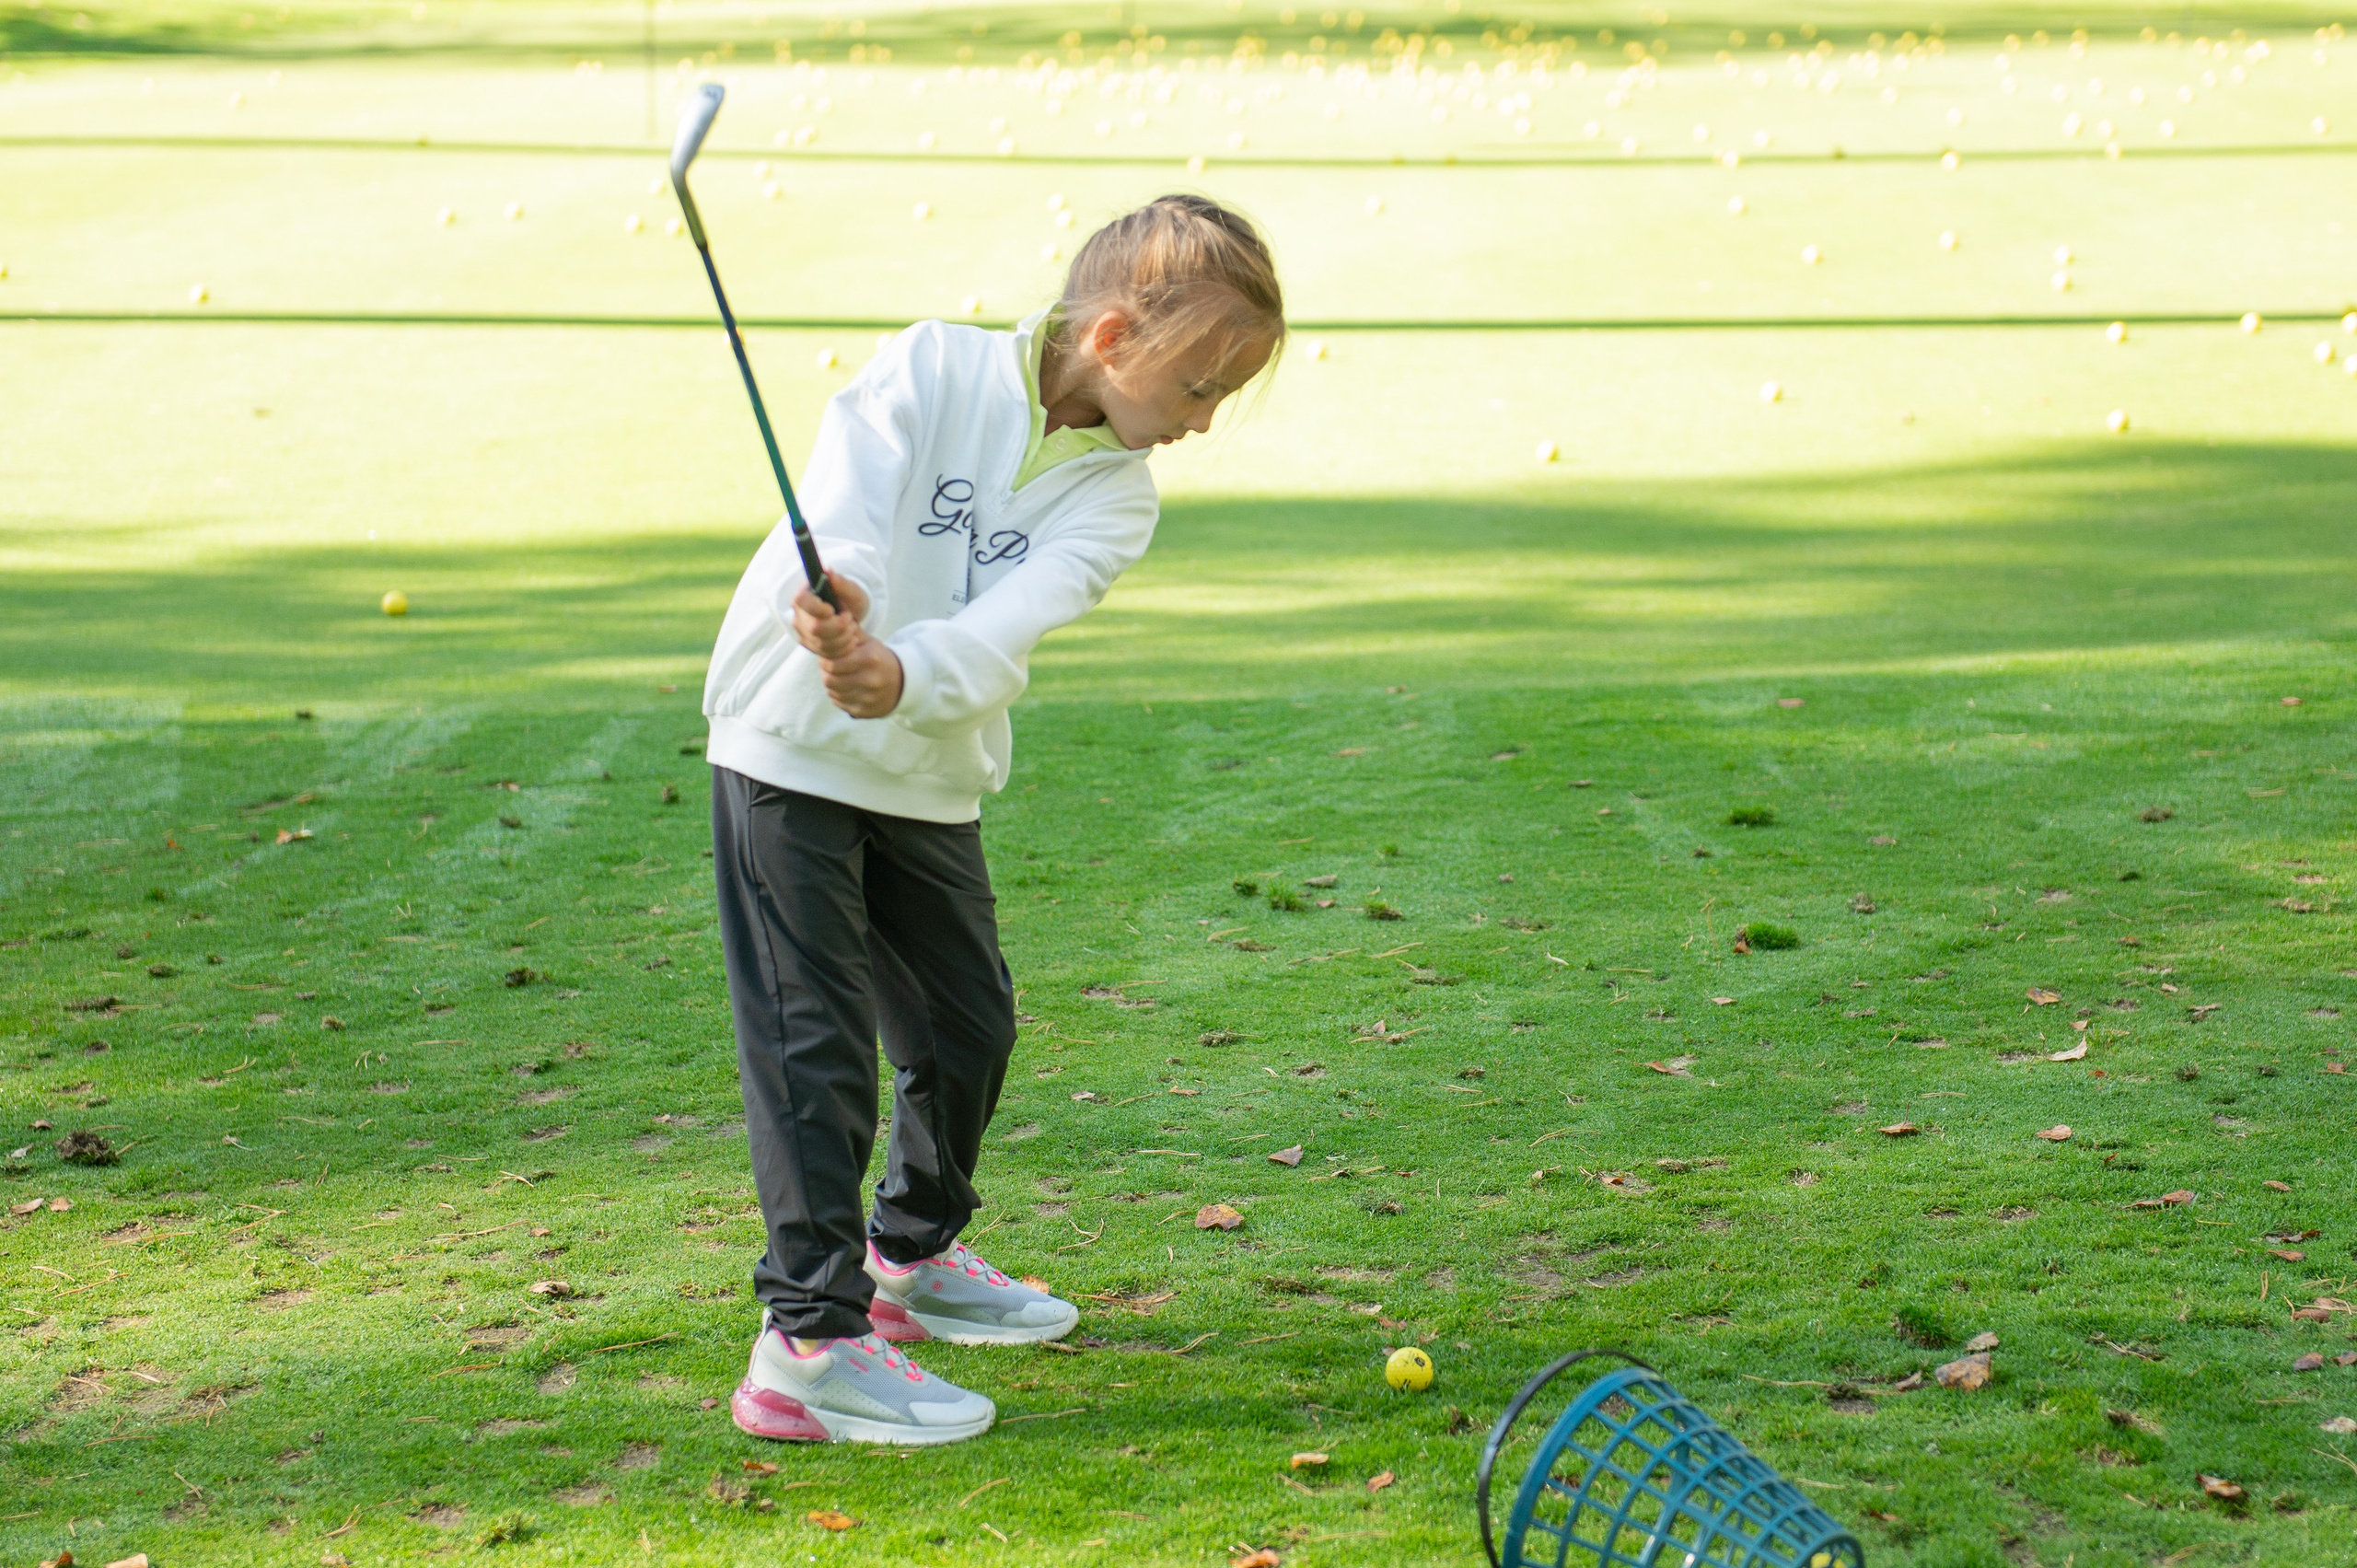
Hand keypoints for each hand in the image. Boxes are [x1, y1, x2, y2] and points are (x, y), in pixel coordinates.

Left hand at [791, 575, 901, 717]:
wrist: (905, 683)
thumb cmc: (879, 656)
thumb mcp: (867, 639)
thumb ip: (846, 628)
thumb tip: (830, 598)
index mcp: (871, 658)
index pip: (832, 662)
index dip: (827, 658)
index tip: (833, 655)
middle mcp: (871, 680)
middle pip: (830, 678)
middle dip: (830, 670)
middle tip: (837, 664)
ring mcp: (869, 698)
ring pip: (833, 691)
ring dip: (834, 683)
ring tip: (844, 675)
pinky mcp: (865, 712)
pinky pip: (840, 703)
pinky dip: (841, 695)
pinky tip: (850, 687)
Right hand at [792, 574, 868, 661]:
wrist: (852, 616)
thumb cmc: (850, 599)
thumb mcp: (852, 589)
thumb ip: (841, 582)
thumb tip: (828, 571)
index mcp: (805, 595)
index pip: (801, 601)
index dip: (817, 608)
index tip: (833, 610)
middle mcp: (799, 615)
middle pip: (814, 627)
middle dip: (838, 626)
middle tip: (850, 619)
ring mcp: (803, 633)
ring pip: (822, 643)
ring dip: (843, 638)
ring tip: (852, 628)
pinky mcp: (811, 647)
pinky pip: (826, 654)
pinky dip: (842, 649)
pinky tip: (850, 640)